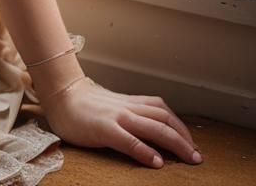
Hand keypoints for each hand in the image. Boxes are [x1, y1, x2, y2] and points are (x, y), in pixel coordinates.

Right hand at [40, 75, 202, 168]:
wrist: (58, 94)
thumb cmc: (81, 103)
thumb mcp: (109, 105)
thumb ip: (127, 113)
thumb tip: (144, 127)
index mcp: (128, 103)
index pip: (162, 109)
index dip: (180, 126)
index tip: (191, 143)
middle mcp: (127, 107)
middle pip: (164, 118)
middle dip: (185, 138)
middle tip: (197, 157)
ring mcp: (116, 117)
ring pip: (154, 127)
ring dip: (176, 143)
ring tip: (189, 159)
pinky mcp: (103, 128)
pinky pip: (129, 139)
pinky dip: (145, 151)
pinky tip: (156, 162)